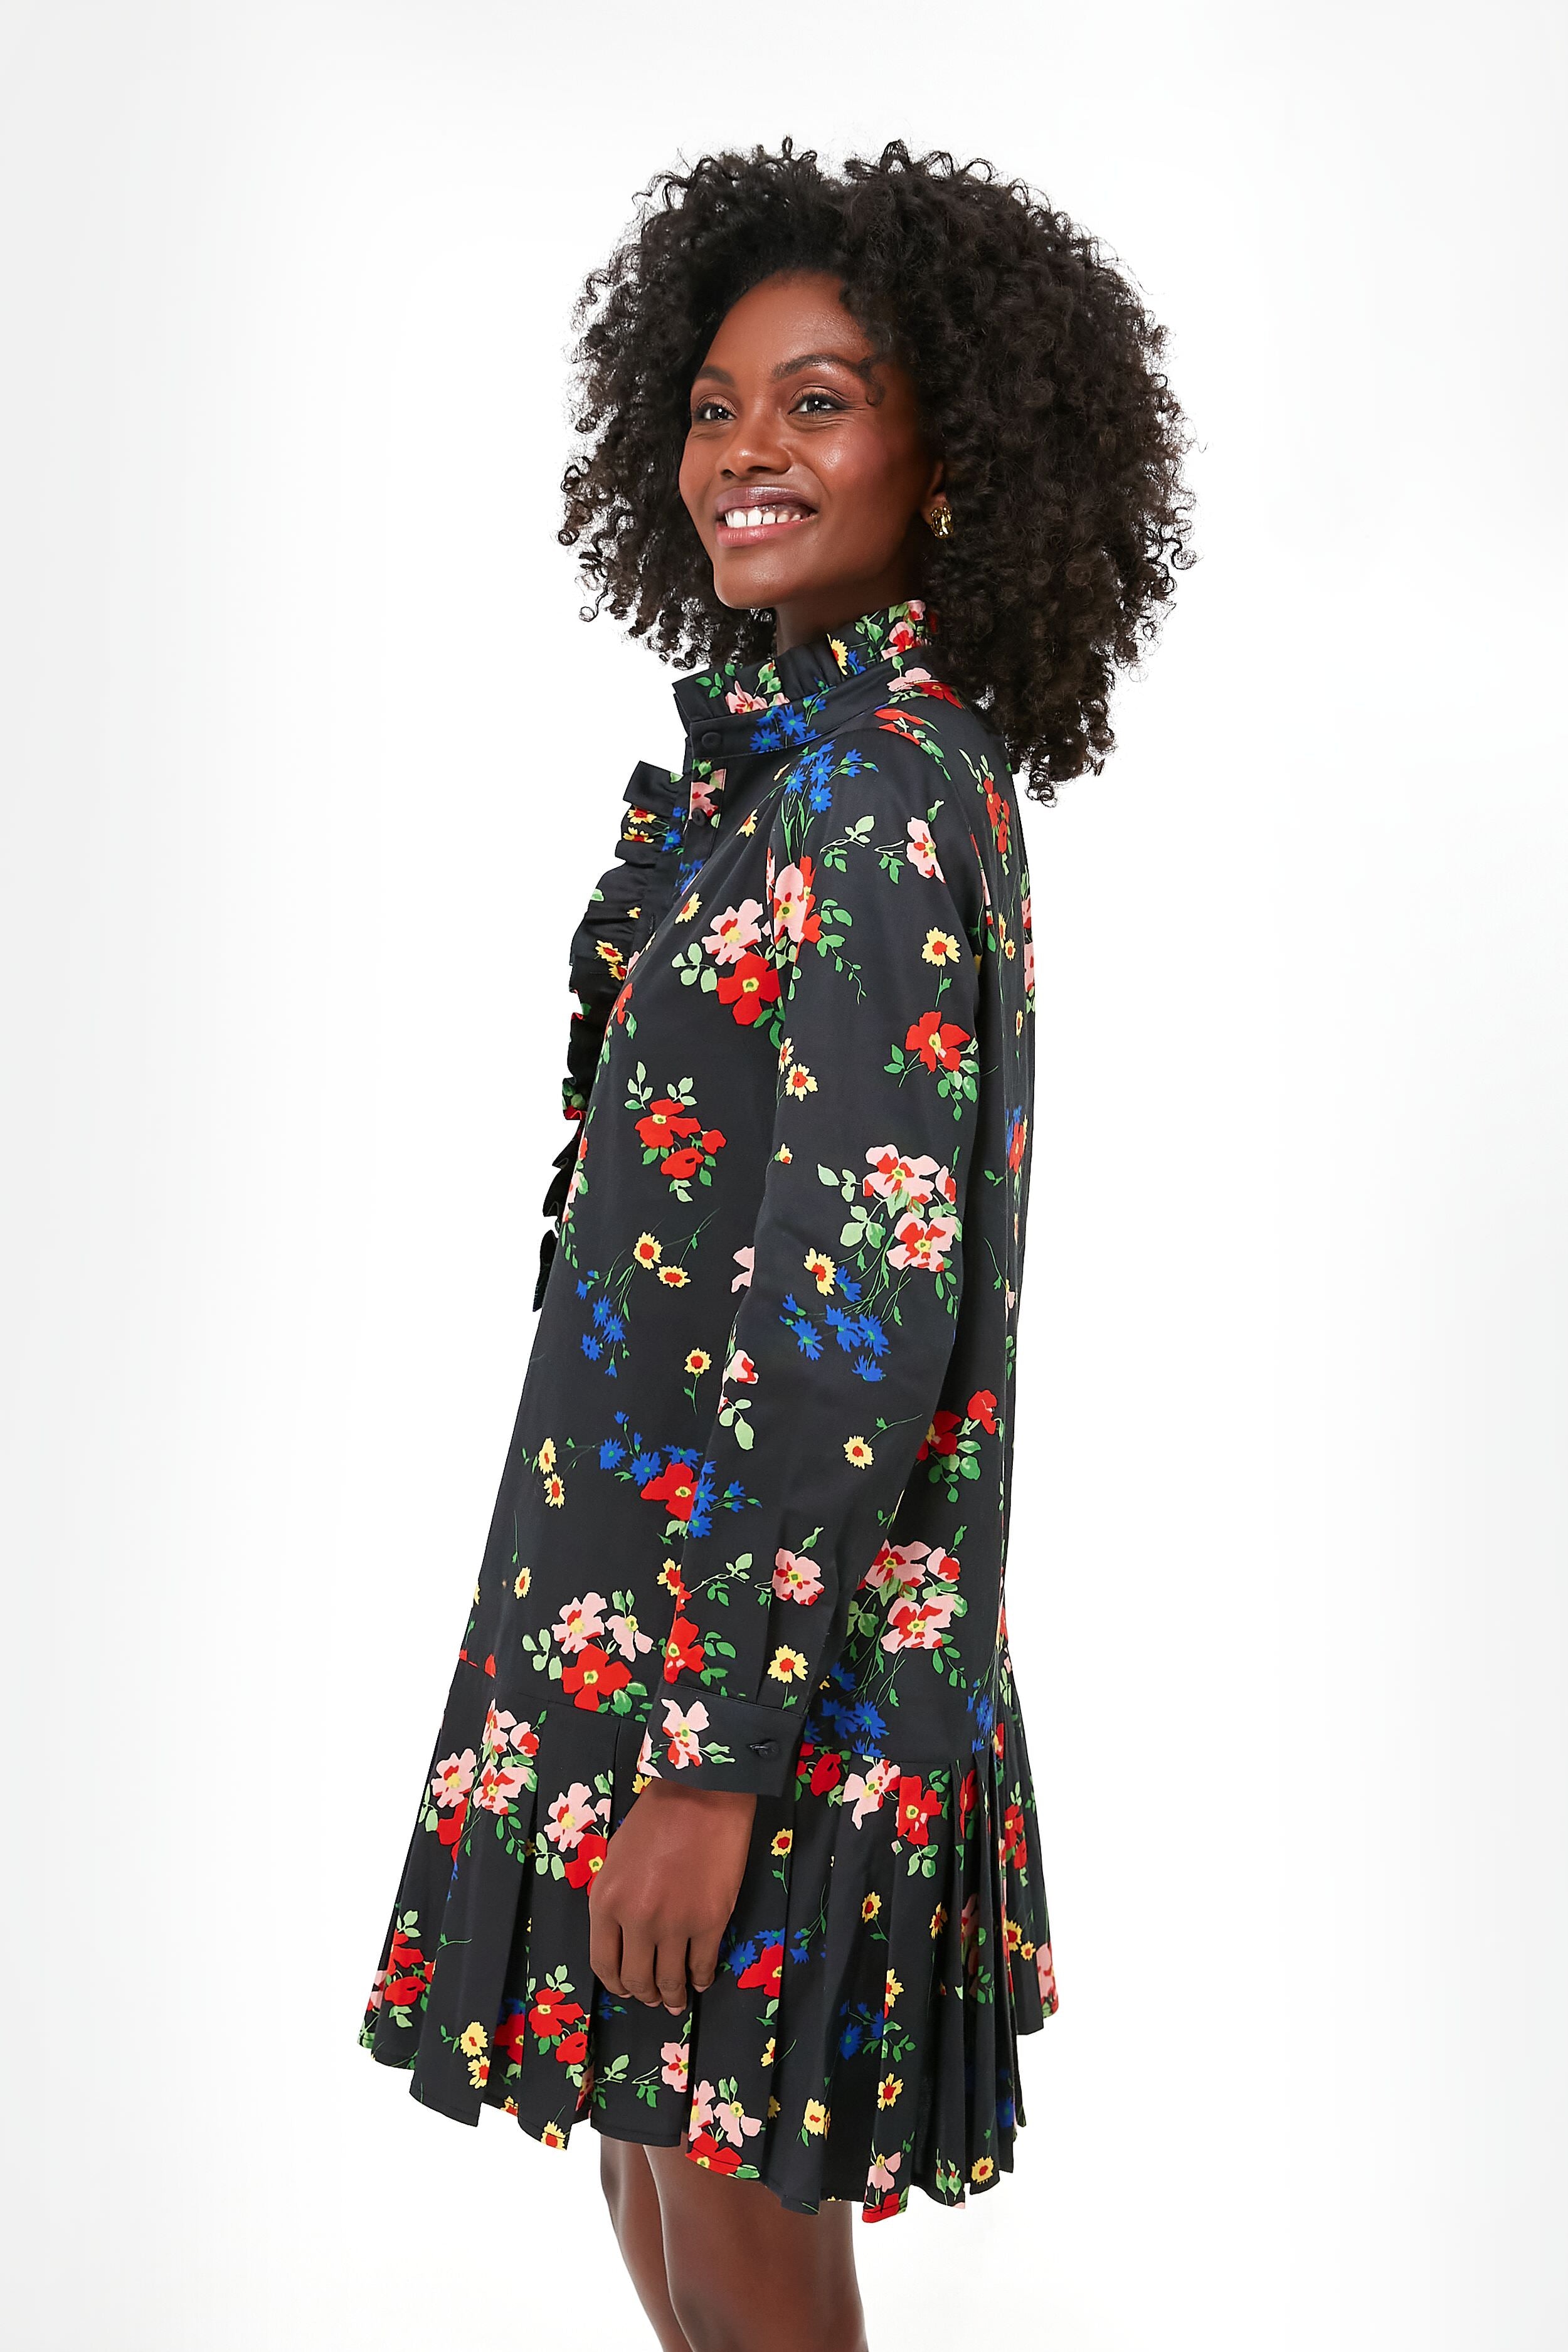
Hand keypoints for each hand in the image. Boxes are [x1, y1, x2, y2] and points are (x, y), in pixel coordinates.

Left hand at [588, 1780, 757, 2012]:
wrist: (702, 1793)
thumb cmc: (656, 1818)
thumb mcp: (617, 1859)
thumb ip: (616, 1900)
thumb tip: (624, 1936)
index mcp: (605, 1902)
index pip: (604, 1963)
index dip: (616, 1984)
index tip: (626, 1989)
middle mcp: (636, 1920)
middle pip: (636, 1979)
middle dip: (644, 1995)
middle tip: (653, 1999)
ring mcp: (674, 1924)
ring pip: (669, 1980)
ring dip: (673, 1996)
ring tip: (677, 2001)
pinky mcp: (710, 1921)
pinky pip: (703, 1965)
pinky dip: (701, 1979)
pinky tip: (701, 1980)